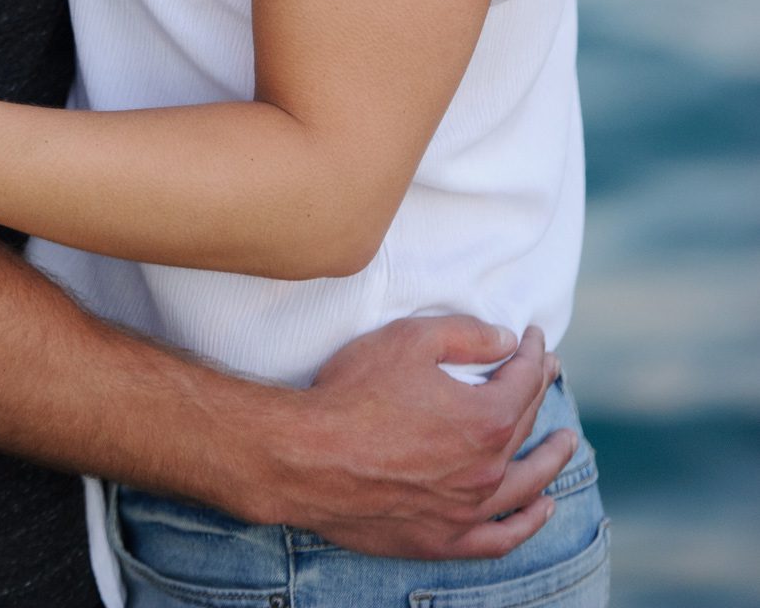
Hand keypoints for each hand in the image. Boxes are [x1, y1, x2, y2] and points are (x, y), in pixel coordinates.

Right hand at [245, 317, 576, 556]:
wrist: (307, 457)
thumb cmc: (353, 393)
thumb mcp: (409, 341)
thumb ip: (466, 335)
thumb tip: (507, 339)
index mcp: (486, 419)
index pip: (524, 379)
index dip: (533, 353)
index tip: (534, 337)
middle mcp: (487, 469)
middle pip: (526, 425)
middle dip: (540, 390)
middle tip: (547, 371)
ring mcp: (467, 510)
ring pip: (526, 486)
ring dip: (551, 461)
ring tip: (566, 443)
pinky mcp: (442, 539)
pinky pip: (499, 538)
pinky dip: (526, 524)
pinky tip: (538, 510)